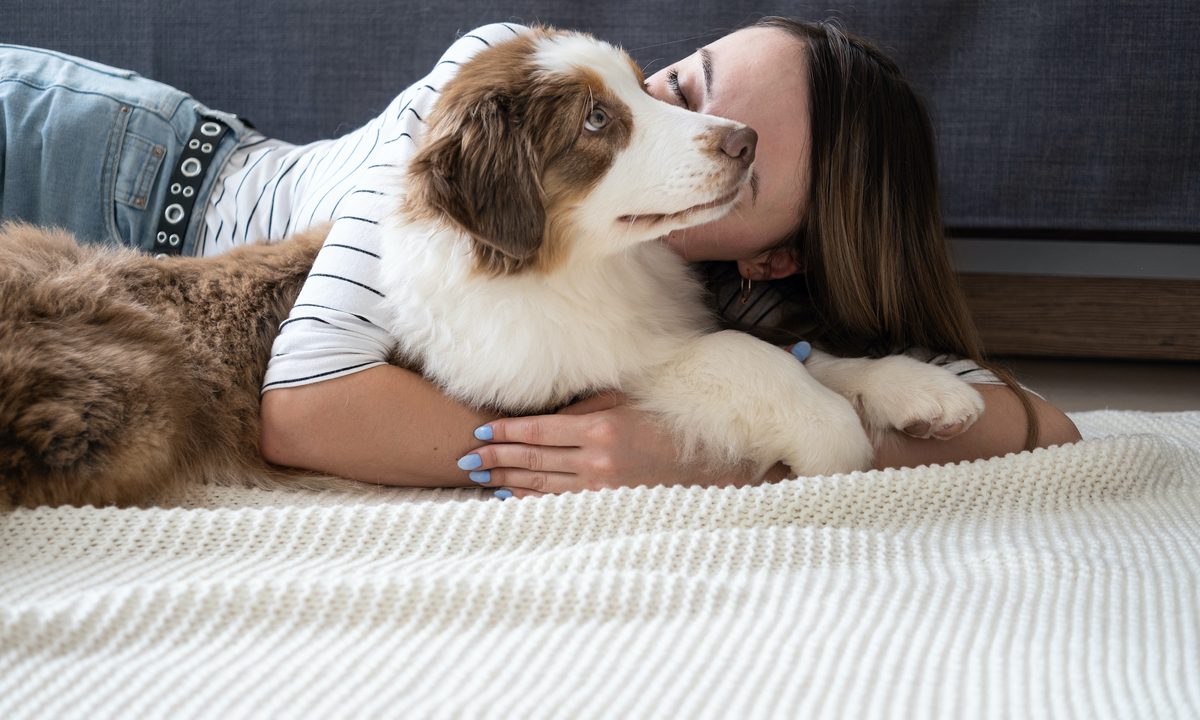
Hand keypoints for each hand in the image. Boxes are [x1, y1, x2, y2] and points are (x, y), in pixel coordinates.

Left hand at [457, 391, 753, 499]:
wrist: (711, 464)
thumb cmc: (669, 425)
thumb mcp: (629, 402)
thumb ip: (588, 405)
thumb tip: (547, 408)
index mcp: (600, 428)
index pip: (539, 430)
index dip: (507, 432)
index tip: (481, 431)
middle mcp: (596, 460)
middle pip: (533, 459)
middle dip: (497, 458)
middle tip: (466, 459)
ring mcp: (601, 487)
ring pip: (541, 484)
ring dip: (507, 480)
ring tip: (480, 477)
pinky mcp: (608, 505)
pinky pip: (560, 503)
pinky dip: (532, 500)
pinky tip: (512, 497)